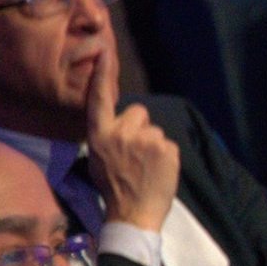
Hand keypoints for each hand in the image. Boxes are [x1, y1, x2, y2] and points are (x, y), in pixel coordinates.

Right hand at [84, 51, 179, 230]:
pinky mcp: (167, 149)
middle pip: (138, 111)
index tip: (103, 52)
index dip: (102, 75)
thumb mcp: (97, 156)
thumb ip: (107, 133)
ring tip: (146, 166)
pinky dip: (166, 155)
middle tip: (135, 152)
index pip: (99, 99)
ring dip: (153, 143)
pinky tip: (157, 171)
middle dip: (139, 126)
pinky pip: (169, 143)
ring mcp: (146, 140)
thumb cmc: (114, 186)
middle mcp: (121, 133)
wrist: (133, 214)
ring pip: (155, 129)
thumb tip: (119, 119)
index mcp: (99, 134)